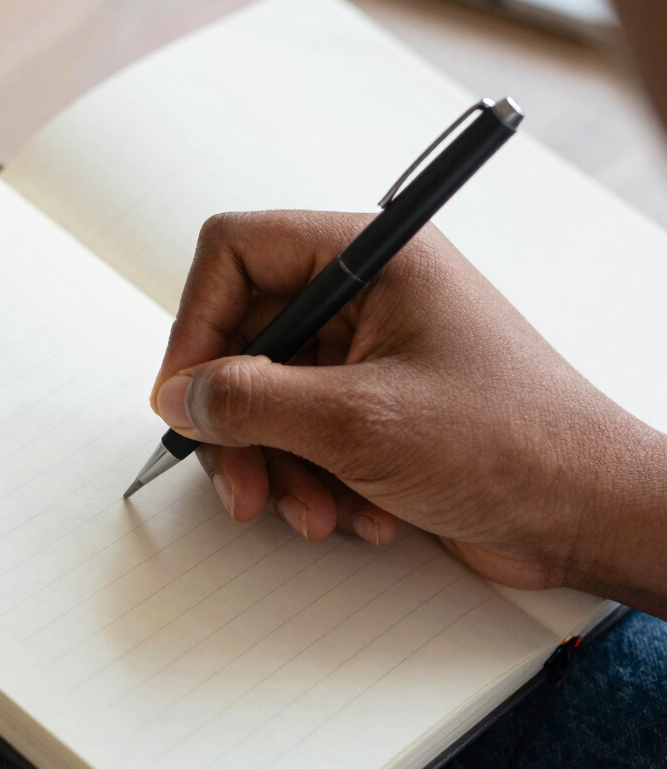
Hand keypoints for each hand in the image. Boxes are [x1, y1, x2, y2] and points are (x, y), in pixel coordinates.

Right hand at [151, 210, 666, 614]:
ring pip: (266, 397)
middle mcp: (364, 298)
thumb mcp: (361, 422)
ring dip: (276, 465)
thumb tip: (181, 394)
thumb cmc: (513, 445)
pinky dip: (310, 480)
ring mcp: (366, 355)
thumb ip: (253, 401)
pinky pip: (300, 435)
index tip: (186, 393)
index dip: (197, 321)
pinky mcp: (370, 409)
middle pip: (244, 339)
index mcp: (372, 258)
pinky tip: (353, 511)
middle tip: (240, 482)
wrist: (587, 515)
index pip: (238, 253)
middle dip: (239, 422)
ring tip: (314, 512)